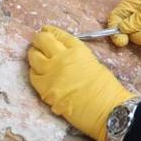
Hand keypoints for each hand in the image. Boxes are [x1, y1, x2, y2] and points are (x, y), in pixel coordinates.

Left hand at [27, 26, 134, 140]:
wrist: (106, 109)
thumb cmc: (106, 88)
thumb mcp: (93, 63)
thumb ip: (75, 57)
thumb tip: (63, 56)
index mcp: (77, 50)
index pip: (59, 35)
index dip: (51, 31)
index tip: (46, 30)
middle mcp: (62, 58)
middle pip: (43, 40)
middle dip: (39, 39)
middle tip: (38, 41)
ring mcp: (51, 73)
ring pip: (33, 57)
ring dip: (34, 54)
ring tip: (36, 56)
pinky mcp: (45, 90)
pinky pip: (33, 77)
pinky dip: (35, 73)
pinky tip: (38, 74)